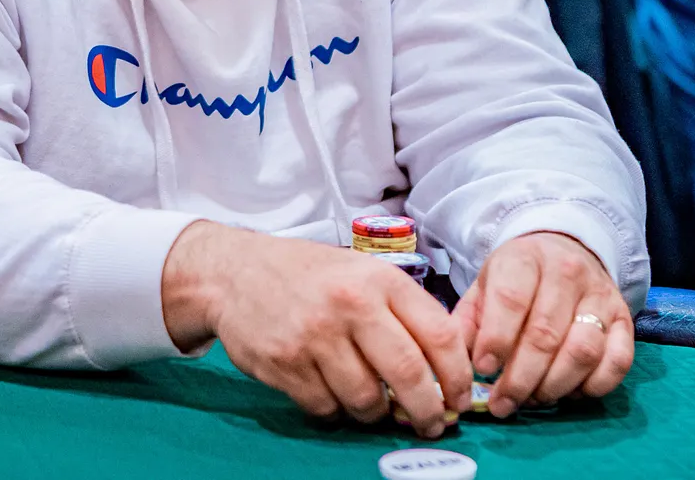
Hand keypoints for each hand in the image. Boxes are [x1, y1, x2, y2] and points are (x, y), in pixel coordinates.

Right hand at [162, 222, 471, 438]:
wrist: (234, 271)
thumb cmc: (307, 274)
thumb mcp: (361, 272)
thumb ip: (401, 311)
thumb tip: (445, 366)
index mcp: (379, 279)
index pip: (439, 335)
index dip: (458, 377)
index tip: (460, 398)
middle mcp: (350, 305)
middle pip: (409, 375)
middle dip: (428, 411)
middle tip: (431, 423)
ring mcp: (315, 336)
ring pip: (366, 400)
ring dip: (375, 412)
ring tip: (372, 403)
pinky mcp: (284, 364)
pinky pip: (326, 408)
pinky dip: (334, 409)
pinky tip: (331, 391)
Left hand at [452, 231, 632, 416]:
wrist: (564, 251)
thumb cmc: (516, 278)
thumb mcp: (484, 286)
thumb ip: (467, 322)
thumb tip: (454, 363)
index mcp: (524, 259)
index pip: (511, 300)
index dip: (496, 340)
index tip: (483, 369)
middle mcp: (566, 273)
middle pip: (546, 334)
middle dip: (521, 378)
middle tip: (504, 404)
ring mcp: (600, 295)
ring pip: (583, 350)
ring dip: (555, 385)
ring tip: (534, 399)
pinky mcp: (625, 317)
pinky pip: (618, 361)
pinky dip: (595, 386)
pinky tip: (570, 393)